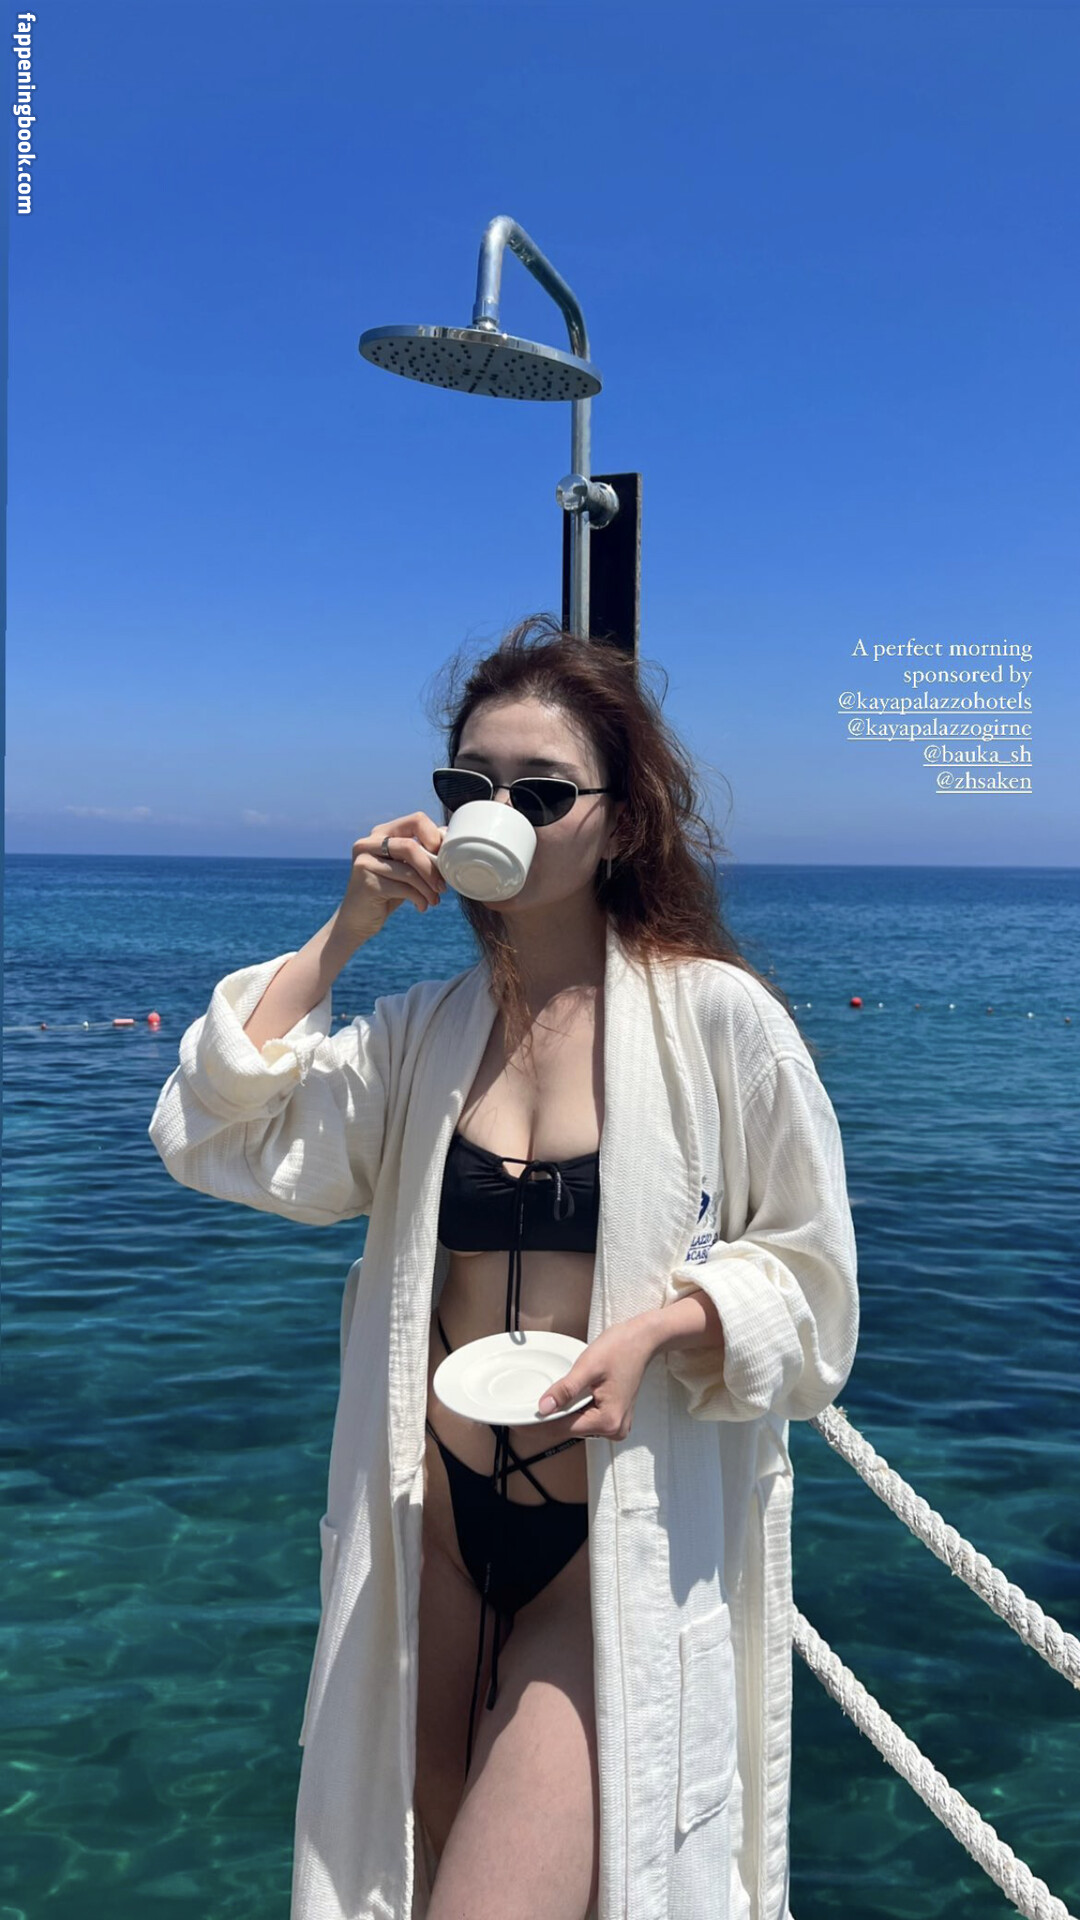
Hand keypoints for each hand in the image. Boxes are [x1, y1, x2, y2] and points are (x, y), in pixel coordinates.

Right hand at [338, 810, 447, 943]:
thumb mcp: (406, 867)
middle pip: (411, 846)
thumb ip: (421, 851)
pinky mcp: (366, 883)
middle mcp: (369, 843)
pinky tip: (422, 906)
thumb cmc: (388, 890)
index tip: (443, 859)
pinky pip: (403, 888)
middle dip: (433, 868)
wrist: (358, 919)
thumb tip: (448, 835)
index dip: (435, 838)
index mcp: (381, 833)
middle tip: (443, 886)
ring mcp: (365, 862)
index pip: (416, 820)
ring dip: (428, 888)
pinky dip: (419, 898)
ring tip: (434, 900)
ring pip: (409, 870)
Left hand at [536, 1318, 655, 1439]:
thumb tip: (543, 1408)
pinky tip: (564, 1401)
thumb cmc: (621, 1348)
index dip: (539, 1425)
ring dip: (561, 1415)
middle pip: (571, 1429)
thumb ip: (565, 1390)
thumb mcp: (587, 1367)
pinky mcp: (614, 1417)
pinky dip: (573, 1410)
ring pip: (577, 1424)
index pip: (564, 1428)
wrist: (642, 1339)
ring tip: (545, 1403)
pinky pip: (586, 1418)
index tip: (520, 1424)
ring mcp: (616, 1425)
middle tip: (525, 1414)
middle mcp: (614, 1429)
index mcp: (609, 1420)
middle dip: (549, 1420)